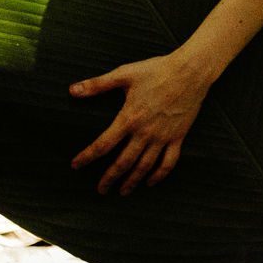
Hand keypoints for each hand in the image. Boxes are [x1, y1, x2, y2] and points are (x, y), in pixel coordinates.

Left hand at [69, 52, 210, 195]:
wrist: (189, 71)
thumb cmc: (155, 70)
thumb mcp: (124, 74)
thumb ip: (97, 84)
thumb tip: (72, 90)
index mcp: (129, 118)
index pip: (103, 144)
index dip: (87, 157)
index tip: (75, 165)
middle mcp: (144, 133)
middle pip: (123, 162)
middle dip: (109, 178)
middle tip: (100, 190)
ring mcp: (162, 137)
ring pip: (144, 167)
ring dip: (132, 181)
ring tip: (122, 192)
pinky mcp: (177, 137)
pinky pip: (168, 163)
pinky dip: (159, 176)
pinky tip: (150, 182)